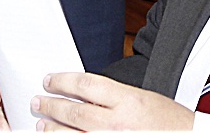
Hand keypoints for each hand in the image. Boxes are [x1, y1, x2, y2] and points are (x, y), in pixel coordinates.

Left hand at [33, 72, 194, 131]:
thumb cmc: (171, 123)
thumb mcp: (144, 97)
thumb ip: (114, 95)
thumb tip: (85, 92)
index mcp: (128, 101)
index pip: (85, 84)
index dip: (62, 81)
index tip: (50, 80)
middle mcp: (118, 124)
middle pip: (74, 111)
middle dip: (52, 105)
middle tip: (38, 101)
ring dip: (53, 129)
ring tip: (42, 125)